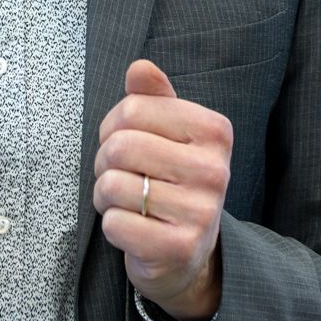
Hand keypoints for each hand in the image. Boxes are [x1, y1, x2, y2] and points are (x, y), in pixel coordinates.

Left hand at [93, 58, 230, 320]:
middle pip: (119, 146)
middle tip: (121, 176)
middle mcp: (215, 170)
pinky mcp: (180, 247)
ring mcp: (201, 211)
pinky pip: (115, 223)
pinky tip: (134, 228)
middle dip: (105, 163)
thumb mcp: (166, 133)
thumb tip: (140, 67)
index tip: (126, 144)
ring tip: (129, 203)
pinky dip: (112, 226)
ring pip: (113, 185)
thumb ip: (152, 97)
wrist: (187, 252)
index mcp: (214, 131)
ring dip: (106, 196)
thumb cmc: (170, 181)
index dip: (113, 127)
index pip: (132, 109)